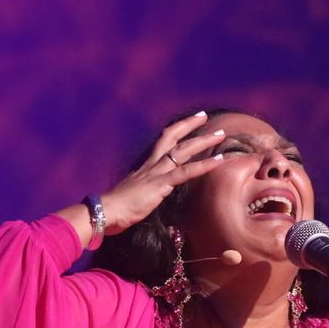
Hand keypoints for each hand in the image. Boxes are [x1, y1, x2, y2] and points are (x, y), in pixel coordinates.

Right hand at [101, 114, 225, 233]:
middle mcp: (152, 165)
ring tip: (221, 134)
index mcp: (145, 167)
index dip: (174, 132)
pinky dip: (205, 165)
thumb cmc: (118, 209)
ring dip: (203, 141)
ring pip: (183, 151)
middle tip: (203, 115)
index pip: (161, 143)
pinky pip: (187, 171)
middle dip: (188, 126)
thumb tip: (152, 196)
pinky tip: (219, 159)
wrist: (107, 211)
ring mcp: (157, 172)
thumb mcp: (135, 196)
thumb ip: (146, 192)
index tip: (186, 124)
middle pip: (172, 138)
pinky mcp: (161, 183)